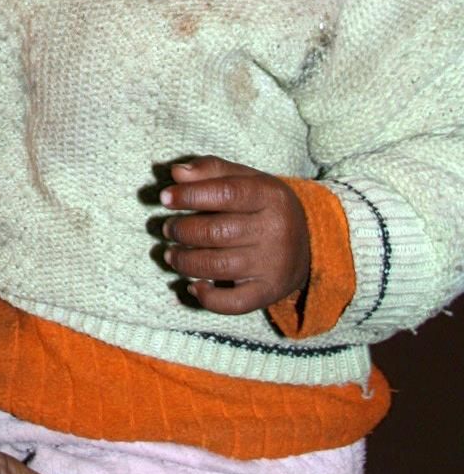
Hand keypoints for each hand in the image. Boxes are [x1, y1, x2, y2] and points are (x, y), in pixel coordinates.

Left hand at [159, 156, 309, 313]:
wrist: (309, 245)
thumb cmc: (264, 206)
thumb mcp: (246, 179)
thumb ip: (211, 170)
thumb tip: (176, 172)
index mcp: (270, 196)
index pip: (225, 193)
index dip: (189, 195)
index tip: (164, 198)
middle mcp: (275, 230)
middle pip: (216, 232)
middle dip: (182, 231)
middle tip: (168, 229)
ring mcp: (273, 264)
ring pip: (218, 266)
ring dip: (185, 262)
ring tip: (171, 254)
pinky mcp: (268, 292)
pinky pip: (233, 303)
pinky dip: (207, 298)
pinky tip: (193, 285)